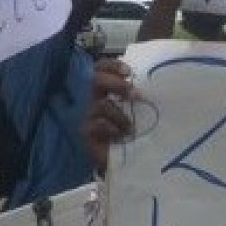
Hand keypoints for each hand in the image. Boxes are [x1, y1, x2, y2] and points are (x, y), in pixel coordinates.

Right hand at [83, 58, 136, 173]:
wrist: (111, 159)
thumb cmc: (120, 132)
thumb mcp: (127, 111)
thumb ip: (130, 96)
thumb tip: (142, 88)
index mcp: (99, 89)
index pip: (100, 68)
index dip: (113, 66)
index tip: (128, 72)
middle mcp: (88, 98)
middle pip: (96, 80)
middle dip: (116, 84)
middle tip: (135, 94)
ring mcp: (83, 114)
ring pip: (102, 105)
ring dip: (121, 117)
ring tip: (130, 129)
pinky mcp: (83, 130)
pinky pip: (100, 123)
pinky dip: (113, 129)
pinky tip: (120, 137)